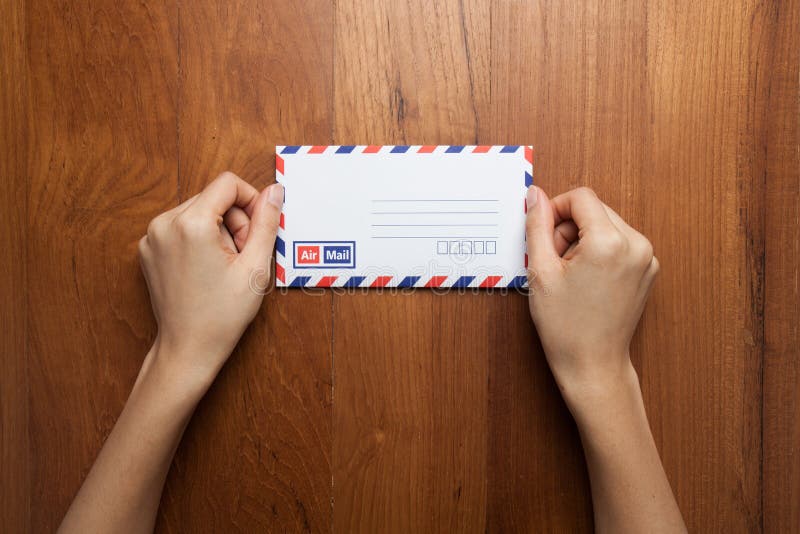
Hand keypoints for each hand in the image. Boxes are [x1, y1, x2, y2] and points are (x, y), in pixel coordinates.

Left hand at [138, 172, 282, 384]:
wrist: (188, 349)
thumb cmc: (222, 315)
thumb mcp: (255, 267)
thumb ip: (267, 222)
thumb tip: (275, 191)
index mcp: (191, 224)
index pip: (228, 184)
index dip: (251, 202)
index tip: (258, 230)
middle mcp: (164, 224)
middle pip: (213, 197)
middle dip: (235, 221)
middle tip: (242, 257)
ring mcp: (152, 237)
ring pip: (198, 211)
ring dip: (219, 231)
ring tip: (225, 266)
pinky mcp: (148, 249)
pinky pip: (181, 227)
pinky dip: (199, 240)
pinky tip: (207, 269)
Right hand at [525, 186, 658, 411]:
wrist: (593, 365)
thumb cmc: (565, 326)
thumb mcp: (541, 271)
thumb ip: (537, 226)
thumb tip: (536, 195)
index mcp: (610, 242)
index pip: (581, 198)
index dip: (555, 210)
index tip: (543, 235)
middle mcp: (636, 244)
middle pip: (594, 209)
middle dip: (569, 227)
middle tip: (554, 261)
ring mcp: (647, 257)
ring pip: (606, 225)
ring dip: (583, 239)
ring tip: (570, 274)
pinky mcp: (648, 269)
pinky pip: (619, 242)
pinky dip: (599, 251)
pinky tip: (586, 279)